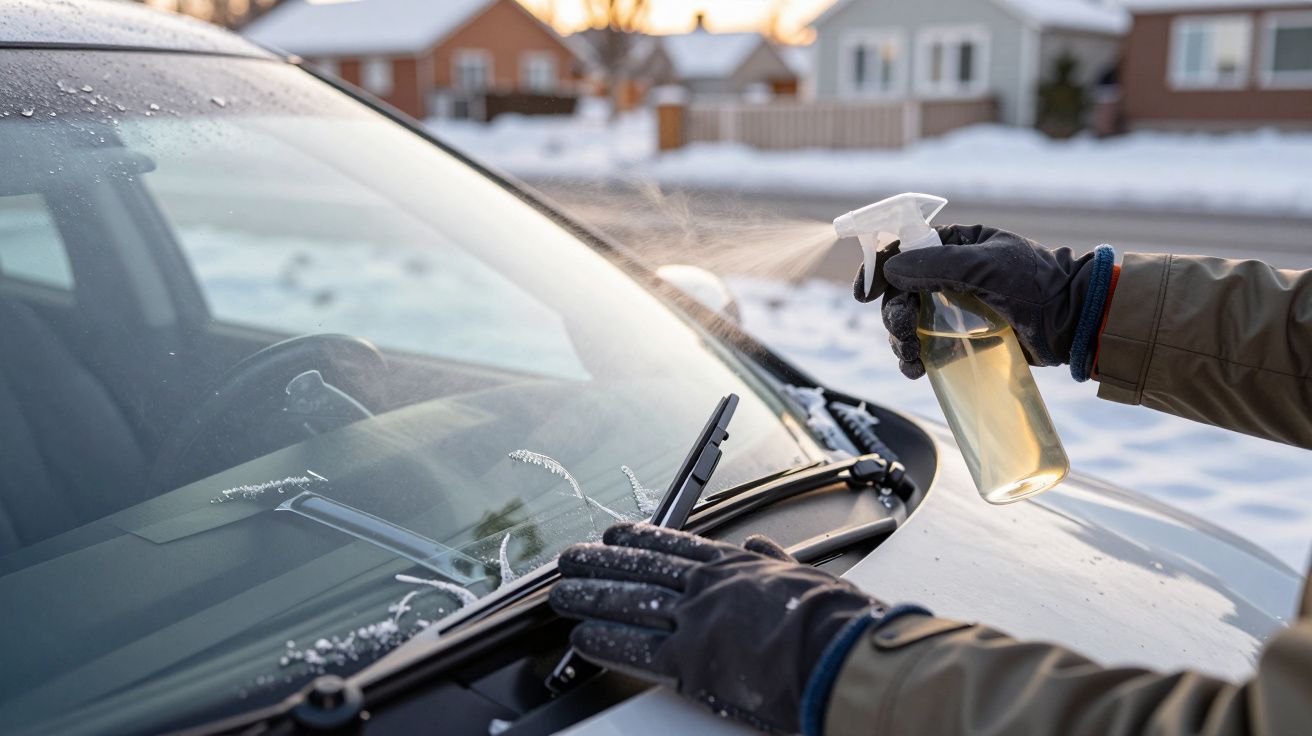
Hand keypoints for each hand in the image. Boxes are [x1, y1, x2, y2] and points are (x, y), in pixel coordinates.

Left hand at [550, 523, 881, 733]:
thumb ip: (775, 562)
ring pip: (630, 604)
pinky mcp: (689, 662)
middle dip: (602, 564)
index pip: (677, 547)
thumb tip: (759, 546)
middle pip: (643, 570)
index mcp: (737, 567)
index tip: (617, 533)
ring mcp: (695, 621)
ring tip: (561, 593)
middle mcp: (709, 588)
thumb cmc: (835, 622)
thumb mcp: (806, 576)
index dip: (642, 538)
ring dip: (591, 598)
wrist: (840, 654)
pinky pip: (635, 650)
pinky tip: (580, 636)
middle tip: (571, 558)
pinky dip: (604, 642)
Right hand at [854, 225, 1114, 380]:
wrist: (1074, 320)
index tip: (864, 295)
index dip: (878, 272)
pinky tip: (917, 370)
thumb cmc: (1038, 282)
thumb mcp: (988, 265)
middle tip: (902, 332)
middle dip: (893, 315)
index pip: (902, 252)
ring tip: (911, 358)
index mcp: (953, 246)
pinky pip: (926, 349)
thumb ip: (939, 263)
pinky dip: (914, 361)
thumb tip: (891, 268)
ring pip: (908, 325)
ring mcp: (954, 309)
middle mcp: (948, 276)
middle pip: (899, 294)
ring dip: (899, 342)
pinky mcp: (963, 340)